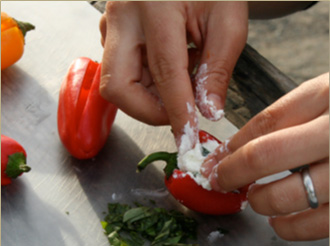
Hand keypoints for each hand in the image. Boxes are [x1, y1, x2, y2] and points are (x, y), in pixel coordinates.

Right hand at [99, 1, 247, 148]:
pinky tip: (166, 67)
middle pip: (118, 86)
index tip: (187, 137)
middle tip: (178, 110)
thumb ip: (217, 69)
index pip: (164, 72)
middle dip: (147, 111)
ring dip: (149, 96)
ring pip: (117, 83)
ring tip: (180, 78)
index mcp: (155, 5)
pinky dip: (145, 83)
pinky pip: (121, 72)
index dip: (177, 111)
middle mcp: (123, 15)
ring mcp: (111, 24)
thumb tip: (207, 111)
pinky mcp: (111, 32)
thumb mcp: (227, 21)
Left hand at [202, 73, 328, 240]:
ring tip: (253, 199)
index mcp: (329, 95)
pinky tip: (281, 222)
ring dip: (260, 201)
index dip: (232, 144)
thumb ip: (292, 115)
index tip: (217, 157)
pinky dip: (291, 228)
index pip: (265, 122)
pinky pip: (321, 223)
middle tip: (221, 179)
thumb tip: (242, 146)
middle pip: (267, 155)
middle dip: (233, 172)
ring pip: (290, 194)